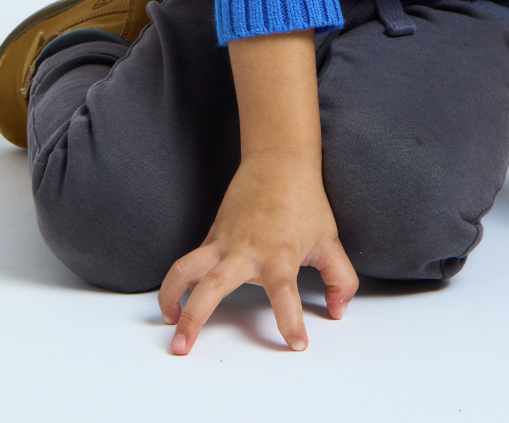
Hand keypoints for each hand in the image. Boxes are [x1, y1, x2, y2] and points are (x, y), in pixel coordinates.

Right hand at [158, 149, 357, 353]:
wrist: (278, 160)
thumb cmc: (305, 200)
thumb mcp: (329, 240)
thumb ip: (340, 279)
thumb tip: (337, 310)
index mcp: (279, 255)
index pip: (286, 296)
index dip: (291, 323)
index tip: (297, 344)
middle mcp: (246, 252)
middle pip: (213, 288)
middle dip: (194, 320)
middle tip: (182, 348)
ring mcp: (224, 243)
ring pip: (186, 269)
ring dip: (171, 296)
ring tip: (168, 322)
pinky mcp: (212, 236)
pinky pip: (190, 260)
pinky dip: (180, 280)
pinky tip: (178, 298)